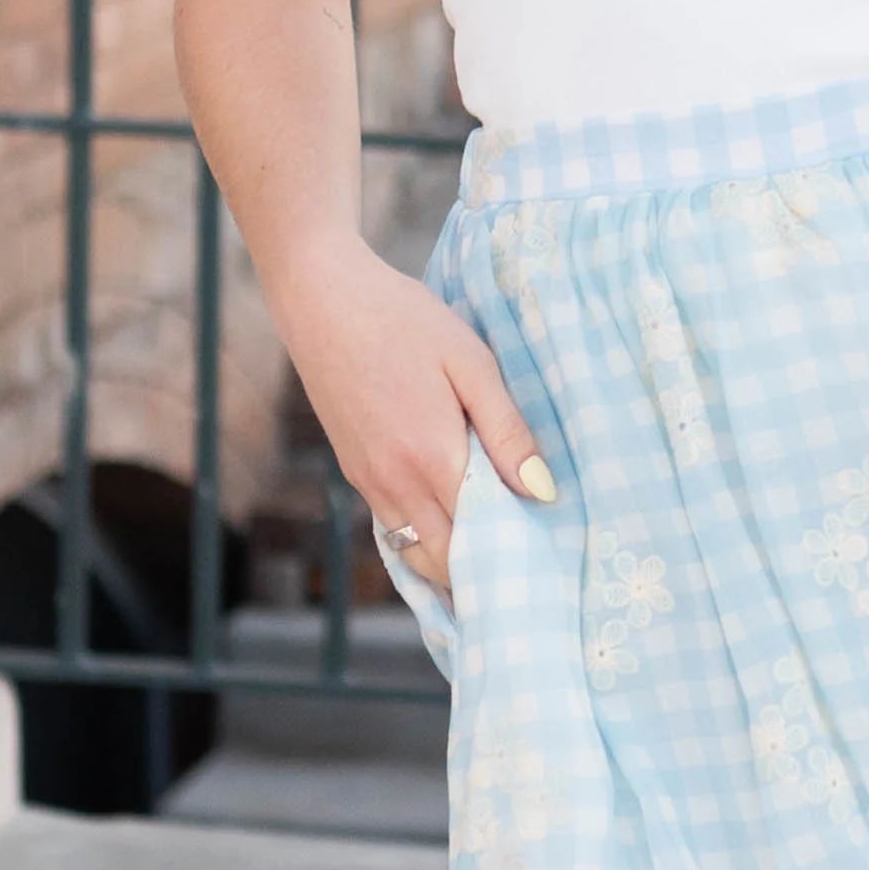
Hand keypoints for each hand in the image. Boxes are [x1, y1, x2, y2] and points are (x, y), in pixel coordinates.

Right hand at [284, 244, 552, 590]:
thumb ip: (508, 431)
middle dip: (483, 572)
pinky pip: (394, 528)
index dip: (513, 556)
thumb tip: (543, 493)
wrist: (322, 298)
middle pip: (445, 562)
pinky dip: (424, 538)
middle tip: (527, 563)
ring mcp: (368, 482)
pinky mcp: (353, 472)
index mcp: (432, 458)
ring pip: (415, 552)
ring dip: (451, 560)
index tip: (546, 560)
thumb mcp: (471, 363)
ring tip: (493, 553)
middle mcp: (395, 483)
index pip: (480, 540)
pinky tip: (451, 522)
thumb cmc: (404, 320)